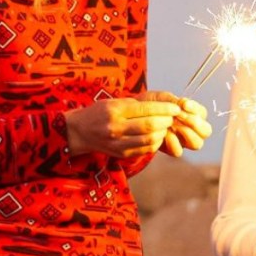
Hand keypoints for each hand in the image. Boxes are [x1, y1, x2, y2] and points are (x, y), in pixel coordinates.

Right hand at [63, 98, 180, 157]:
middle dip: (166, 121)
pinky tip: (157, 136)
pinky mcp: (121, 154)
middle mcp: (116, 128)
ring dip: (163, 133)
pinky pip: (145, 150)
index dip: (165, 108)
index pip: (146, 109)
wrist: (80, 131)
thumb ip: (137, 104)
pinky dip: (155, 142)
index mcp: (115, 111)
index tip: (176, 107)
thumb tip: (164, 105)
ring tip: (165, 126)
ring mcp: (118, 143)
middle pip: (150, 126)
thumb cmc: (99, 112)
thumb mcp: (114, 102)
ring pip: (149, 140)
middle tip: (173, 117)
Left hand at [138, 91, 212, 156]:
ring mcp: (183, 141)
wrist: (133, 116)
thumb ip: (172, 100)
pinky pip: (178, 151)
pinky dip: (173, 143)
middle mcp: (192, 129)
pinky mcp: (171, 149)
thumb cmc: (150, 104)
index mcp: (192, 114)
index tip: (183, 104)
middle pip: (206, 131)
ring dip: (186, 133)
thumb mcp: (160, 98)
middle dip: (195, 123)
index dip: (195, 109)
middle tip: (180, 116)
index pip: (203, 113)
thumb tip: (182, 104)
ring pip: (196, 144)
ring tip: (173, 125)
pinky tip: (165, 134)